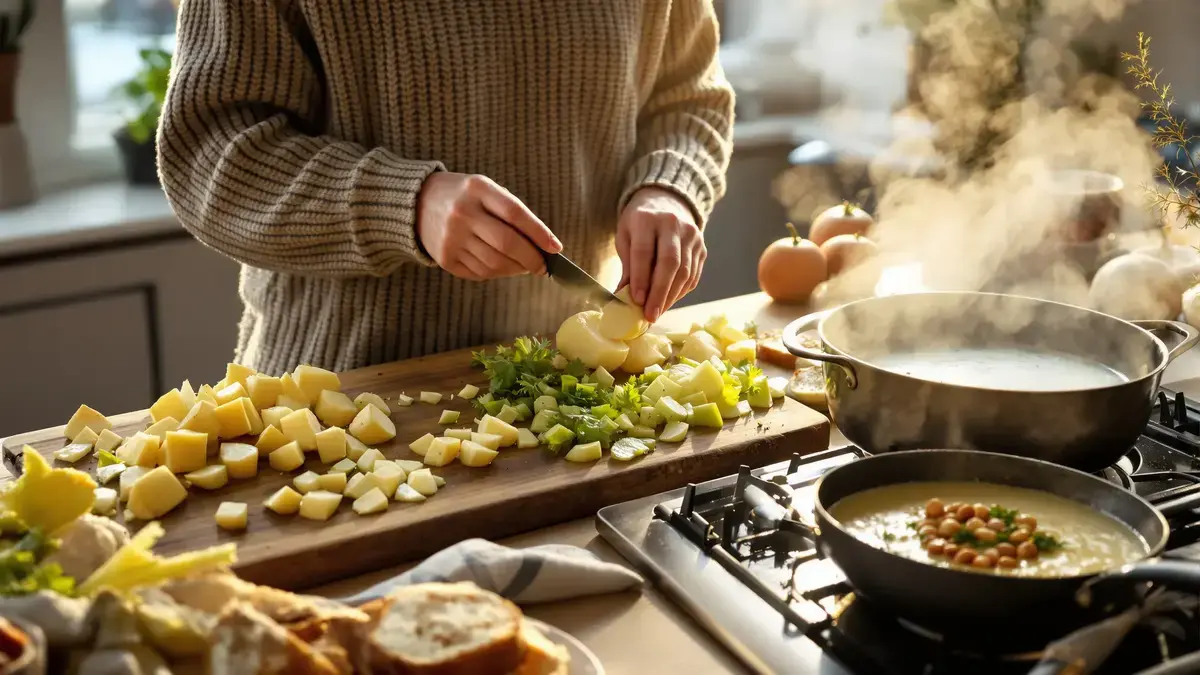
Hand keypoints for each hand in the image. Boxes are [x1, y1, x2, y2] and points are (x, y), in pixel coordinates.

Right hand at [417, 172, 561, 279]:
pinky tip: (504, 267)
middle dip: (532, 259)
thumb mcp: (485, 189)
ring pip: (495, 263)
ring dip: (517, 269)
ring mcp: (452, 238)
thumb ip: (511, 211)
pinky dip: (498, 273)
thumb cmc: (464, 196)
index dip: (539, 233)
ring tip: (525, 266)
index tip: (555, 248)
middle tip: (543, 266)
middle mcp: (462, 213)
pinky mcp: (445, 258)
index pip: (515, 213)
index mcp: (476, 189)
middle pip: (507, 243)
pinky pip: (480, 273)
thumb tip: (542, 245)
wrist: (416, 203)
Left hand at [616, 187, 704, 321]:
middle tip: (650, 315)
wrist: (666, 202)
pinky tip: (668, 302)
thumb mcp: (625, 237)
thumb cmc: (639, 224)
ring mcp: (692, 236)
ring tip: (657, 313)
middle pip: (670, 263)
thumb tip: (624, 298)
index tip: (636, 300)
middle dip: (659, 293)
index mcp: (647, 219)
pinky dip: (680, 293)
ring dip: (670, 297)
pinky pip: (693, 276)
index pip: (644, 251)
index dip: (640, 278)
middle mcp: (673, 224)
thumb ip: (627, 265)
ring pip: (684, 272)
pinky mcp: (702, 248)